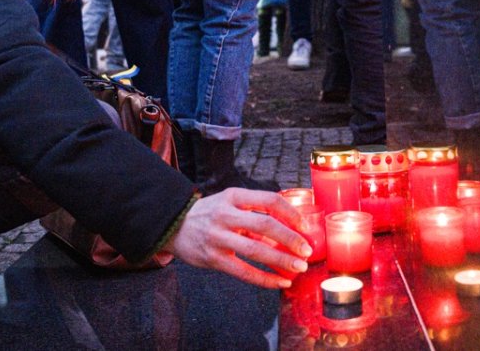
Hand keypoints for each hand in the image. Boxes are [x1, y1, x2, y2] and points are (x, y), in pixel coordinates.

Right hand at [164, 188, 312, 288]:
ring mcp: (218, 237)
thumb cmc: (210, 214)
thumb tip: (289, 230)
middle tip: (307, 250)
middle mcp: (226, 215)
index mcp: (233, 197)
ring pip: (255, 250)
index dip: (290, 213)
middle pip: (265, 225)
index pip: (269, 200)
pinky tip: (280, 282)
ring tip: (299, 267)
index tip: (305, 226)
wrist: (172, 225)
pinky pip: (244, 271)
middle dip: (290, 238)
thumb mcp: (229, 203)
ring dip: (281, 260)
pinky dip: (265, 279)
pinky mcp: (213, 258)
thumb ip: (254, 213)